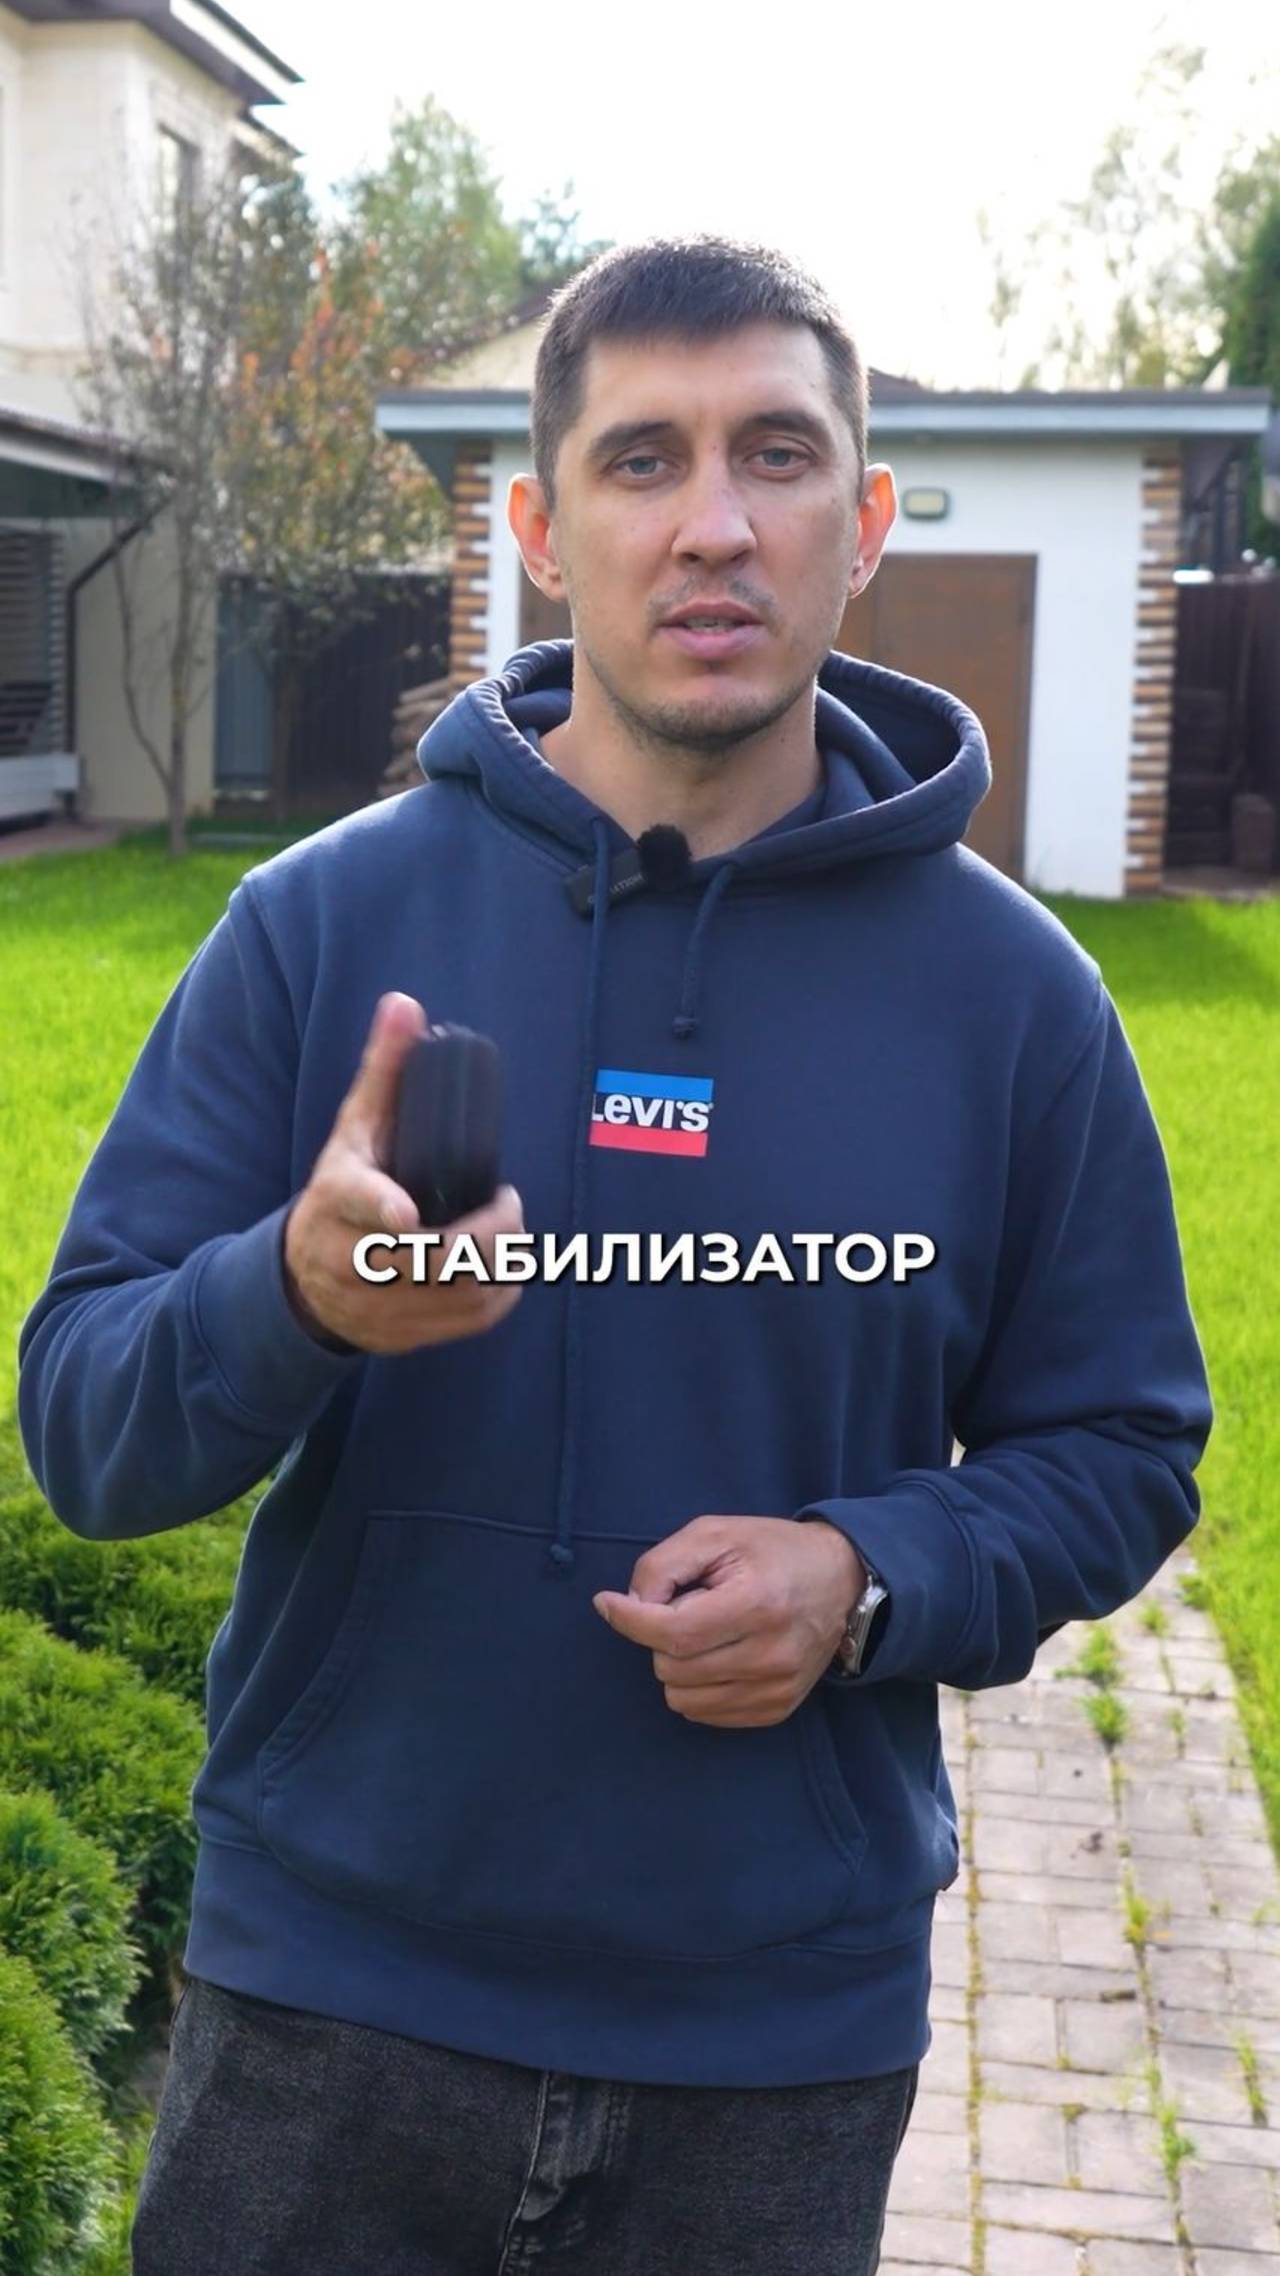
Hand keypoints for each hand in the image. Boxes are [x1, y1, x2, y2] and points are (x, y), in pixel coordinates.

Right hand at [282, 991, 525, 1354]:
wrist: (302, 1280)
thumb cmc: (341, 1190)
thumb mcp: (354, 1131)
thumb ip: (384, 1071)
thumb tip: (404, 1004)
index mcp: (335, 1201)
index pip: (355, 1204)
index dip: (381, 1209)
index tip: (405, 1212)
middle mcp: (347, 1259)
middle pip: (427, 1259)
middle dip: (486, 1233)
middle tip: (509, 1204)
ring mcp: (374, 1304)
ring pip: (456, 1294)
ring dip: (500, 1263)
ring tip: (510, 1230)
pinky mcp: (400, 1336)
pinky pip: (466, 1324)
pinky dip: (498, 1297)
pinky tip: (506, 1270)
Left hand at [592, 1515, 865, 1726]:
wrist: (841, 1580)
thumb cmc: (771, 1551)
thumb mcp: (715, 1533)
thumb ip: (664, 1565)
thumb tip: (626, 1607)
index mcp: (757, 1605)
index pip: (672, 1633)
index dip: (630, 1620)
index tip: (607, 1603)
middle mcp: (771, 1656)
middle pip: (671, 1667)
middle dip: (661, 1635)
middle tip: (691, 1605)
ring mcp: (777, 1689)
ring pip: (681, 1698)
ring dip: (677, 1664)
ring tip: (708, 1631)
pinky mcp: (777, 1709)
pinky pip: (704, 1713)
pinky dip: (696, 1686)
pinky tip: (718, 1655)